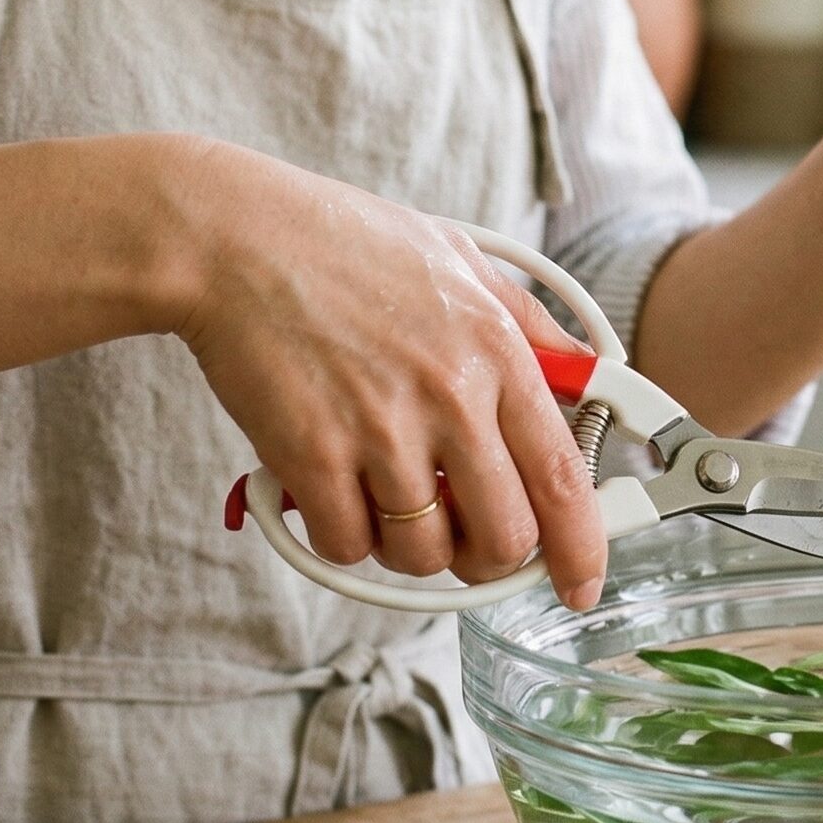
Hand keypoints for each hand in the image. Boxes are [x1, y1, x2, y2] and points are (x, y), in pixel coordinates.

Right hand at [167, 143, 606, 607]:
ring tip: (389, 496)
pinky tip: (335, 490)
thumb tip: (586, 373)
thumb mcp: (463, 261)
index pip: (564, 478)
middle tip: (467, 538)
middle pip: (503, 536)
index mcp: (498, 352)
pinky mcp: (312, 456)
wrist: (236, 240)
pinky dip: (343, 536)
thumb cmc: (347, 244)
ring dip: (412, 547)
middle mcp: (451, 397)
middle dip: (491, 558)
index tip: (581, 583)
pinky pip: (347, 546)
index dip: (582, 548)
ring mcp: (381, 431)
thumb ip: (530, 324)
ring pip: (425, 554)